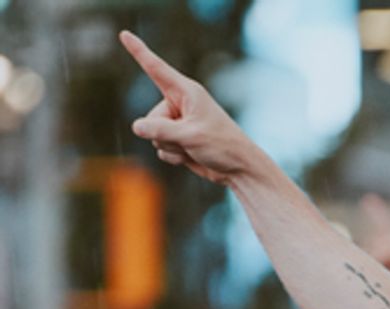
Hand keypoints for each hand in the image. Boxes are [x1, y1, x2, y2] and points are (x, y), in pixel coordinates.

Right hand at [120, 31, 258, 184]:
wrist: (239, 169)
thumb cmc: (222, 146)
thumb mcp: (190, 136)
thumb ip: (160, 130)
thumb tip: (136, 127)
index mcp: (187, 93)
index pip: (156, 69)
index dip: (138, 51)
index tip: (124, 34)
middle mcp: (180, 104)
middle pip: (151, 118)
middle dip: (166, 134)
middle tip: (192, 140)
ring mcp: (178, 123)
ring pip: (153, 135)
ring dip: (172, 147)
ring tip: (196, 148)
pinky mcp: (178, 140)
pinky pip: (160, 148)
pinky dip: (174, 156)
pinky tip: (192, 156)